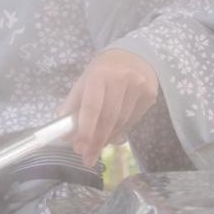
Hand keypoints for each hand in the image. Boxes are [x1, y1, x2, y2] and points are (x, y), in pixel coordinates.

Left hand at [60, 49, 157, 167]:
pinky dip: (120, 131)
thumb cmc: (103, 71)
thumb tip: (64, 132)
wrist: (134, 55)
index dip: (86, 130)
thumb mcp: (84, 81)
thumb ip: (73, 105)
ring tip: (96, 149)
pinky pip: (133, 120)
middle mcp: (121, 79)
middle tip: (87, 158)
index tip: (79, 148)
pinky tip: (111, 137)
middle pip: (108, 118)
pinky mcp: (150, 95)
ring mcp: (138, 87)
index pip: (92, 107)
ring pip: (122, 122)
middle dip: (96, 141)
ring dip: (107, 138)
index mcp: (99, 75)